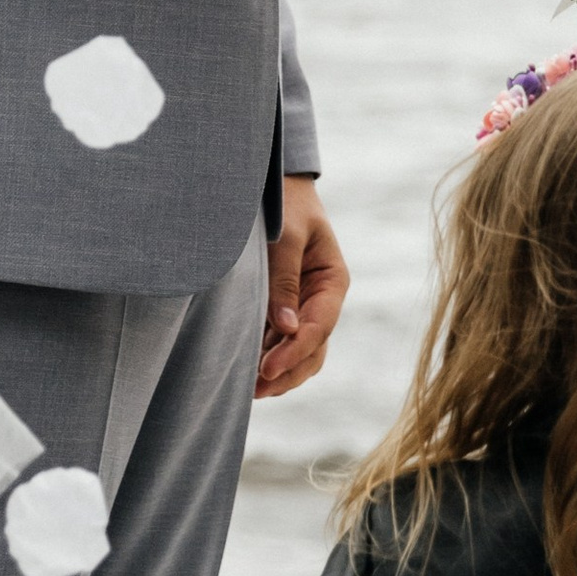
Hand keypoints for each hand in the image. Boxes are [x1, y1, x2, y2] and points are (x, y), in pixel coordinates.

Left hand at [258, 176, 349, 398]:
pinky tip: (244, 370)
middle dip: (287, 373)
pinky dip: (266, 359)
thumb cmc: (285, 203)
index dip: (294, 352)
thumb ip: (284, 279)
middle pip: (314, 350)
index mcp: (332, 281)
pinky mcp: (282, 309)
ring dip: (278, 373)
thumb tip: (286, 327)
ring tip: (246, 389)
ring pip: (299, 354)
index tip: (266, 369)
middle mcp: (321, 300)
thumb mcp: (287, 235)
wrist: (275, 185)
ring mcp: (303, 307)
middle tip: (253, 389)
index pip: (319, 327)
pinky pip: (279, 343)